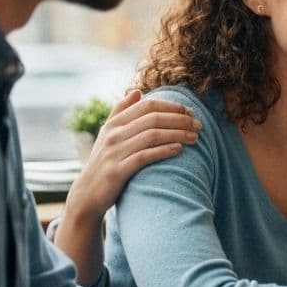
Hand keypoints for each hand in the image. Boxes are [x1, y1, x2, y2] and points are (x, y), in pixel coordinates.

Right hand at [53, 91, 198, 285]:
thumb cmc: (104, 163)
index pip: (147, 106)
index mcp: (113, 124)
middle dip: (180, 119)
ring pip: (152, 135)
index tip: (190, 111)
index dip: (172, 106)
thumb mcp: (108, 135)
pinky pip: (144, 156)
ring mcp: (114, 152)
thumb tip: (137, 91)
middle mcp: (113, 135)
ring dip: (177, 134)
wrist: (86, 195)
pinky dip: (164, 151)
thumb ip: (120, 112)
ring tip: (195, 137)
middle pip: (153, 118)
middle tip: (199, 124)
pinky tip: (179, 150)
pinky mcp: (117, 171)